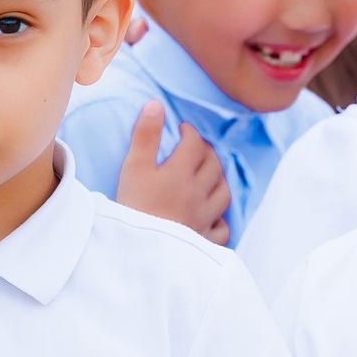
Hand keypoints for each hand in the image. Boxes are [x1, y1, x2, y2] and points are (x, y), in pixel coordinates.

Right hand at [116, 102, 229, 241]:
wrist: (141, 252)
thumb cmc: (134, 208)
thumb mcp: (133, 167)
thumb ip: (145, 135)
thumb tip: (155, 104)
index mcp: (182, 173)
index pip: (194, 144)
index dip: (190, 132)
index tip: (183, 129)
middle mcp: (199, 193)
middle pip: (214, 166)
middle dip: (208, 152)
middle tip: (197, 148)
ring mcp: (204, 218)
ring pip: (223, 194)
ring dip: (219, 180)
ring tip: (210, 175)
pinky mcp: (203, 241)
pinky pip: (221, 228)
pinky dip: (220, 219)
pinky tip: (213, 217)